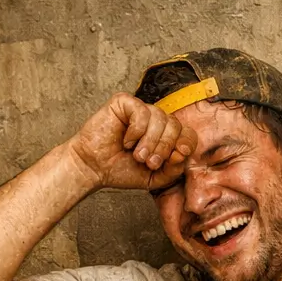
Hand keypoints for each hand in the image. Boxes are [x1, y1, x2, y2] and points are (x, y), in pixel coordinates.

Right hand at [66, 93, 195, 191]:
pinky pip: (142, 112)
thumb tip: (182, 152)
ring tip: (136, 155)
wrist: (94, 168)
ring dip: (150, 142)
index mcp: (164, 135)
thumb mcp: (154, 177)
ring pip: (160, 118)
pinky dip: (136, 131)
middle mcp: (155, 120)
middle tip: (149, 162)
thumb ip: (173, 169)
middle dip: (164, 147)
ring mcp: (140, 110)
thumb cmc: (121, 170)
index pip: (187, 132)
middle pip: (175, 125)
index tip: (176, 157)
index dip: (186, 143)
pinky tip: (126, 141)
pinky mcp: (124, 102)